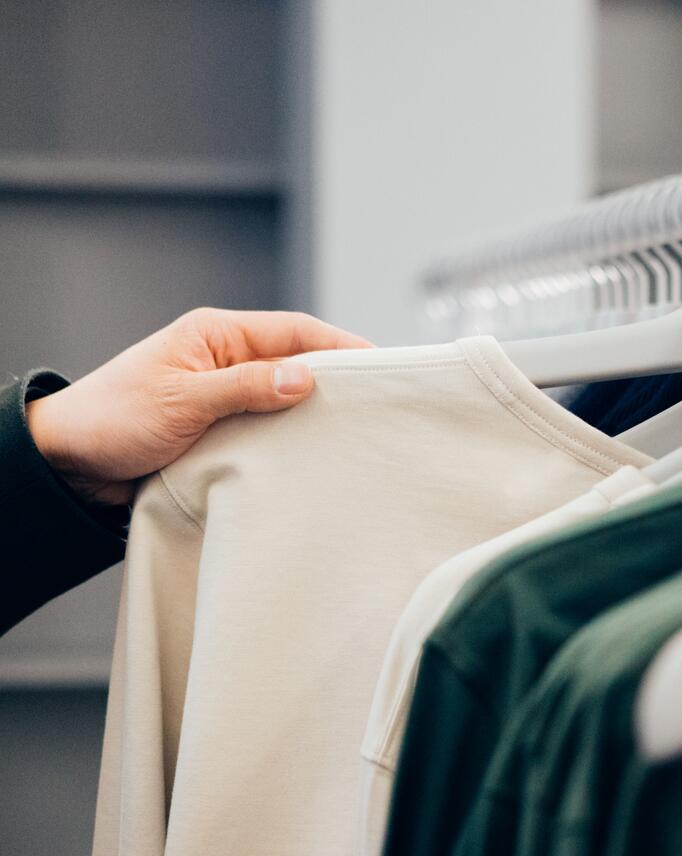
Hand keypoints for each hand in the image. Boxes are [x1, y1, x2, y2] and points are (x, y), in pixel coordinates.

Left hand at [26, 308, 372, 506]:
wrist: (66, 463)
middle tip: (377, 404)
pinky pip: (267, 426)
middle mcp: (225, 359)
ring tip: (353, 432)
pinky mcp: (221, 426)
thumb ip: (246, 386)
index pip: (295, 330)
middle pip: (298, 362)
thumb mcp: (182, 401)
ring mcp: (225, 393)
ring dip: (312, 413)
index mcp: (217, 334)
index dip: (342, 345)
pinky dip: (290, 437)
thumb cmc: (112, 419)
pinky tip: (311, 453)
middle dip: (336, 380)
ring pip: (285, 397)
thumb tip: (307, 376)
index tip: (381, 365)